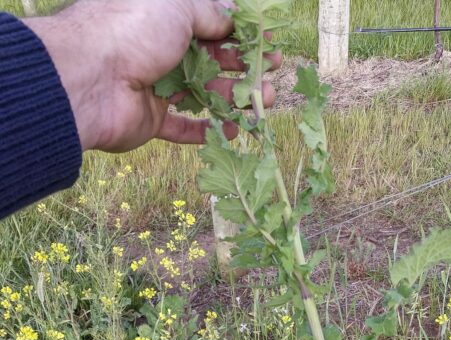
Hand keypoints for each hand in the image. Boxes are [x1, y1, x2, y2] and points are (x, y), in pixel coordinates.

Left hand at [25, 0, 280, 152]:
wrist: (91, 76)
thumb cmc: (134, 29)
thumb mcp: (179, 6)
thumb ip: (209, 13)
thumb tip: (231, 19)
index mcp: (165, 15)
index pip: (211, 22)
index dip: (242, 33)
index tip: (269, 42)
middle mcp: (160, 48)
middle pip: (211, 60)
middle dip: (244, 68)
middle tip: (273, 75)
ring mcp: (155, 85)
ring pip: (202, 94)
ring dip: (233, 99)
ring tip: (263, 106)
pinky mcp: (151, 119)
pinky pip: (182, 127)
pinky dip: (206, 130)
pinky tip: (232, 132)